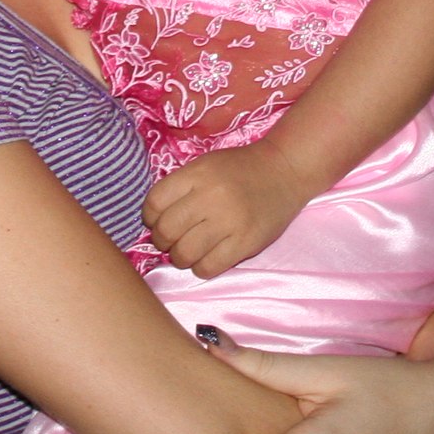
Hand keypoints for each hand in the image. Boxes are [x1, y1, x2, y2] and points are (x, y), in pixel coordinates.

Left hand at [146, 142, 320, 278]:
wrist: (284, 171)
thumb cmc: (239, 169)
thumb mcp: (204, 165)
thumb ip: (179, 187)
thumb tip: (153, 221)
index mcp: (197, 174)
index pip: (155, 203)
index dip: (149, 217)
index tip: (157, 221)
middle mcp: (211, 197)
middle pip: (166, 230)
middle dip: (162, 240)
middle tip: (171, 240)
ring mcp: (229, 222)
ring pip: (184, 253)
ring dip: (179, 258)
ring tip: (187, 252)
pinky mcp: (245, 243)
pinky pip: (209, 267)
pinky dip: (200, 268)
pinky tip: (205, 259)